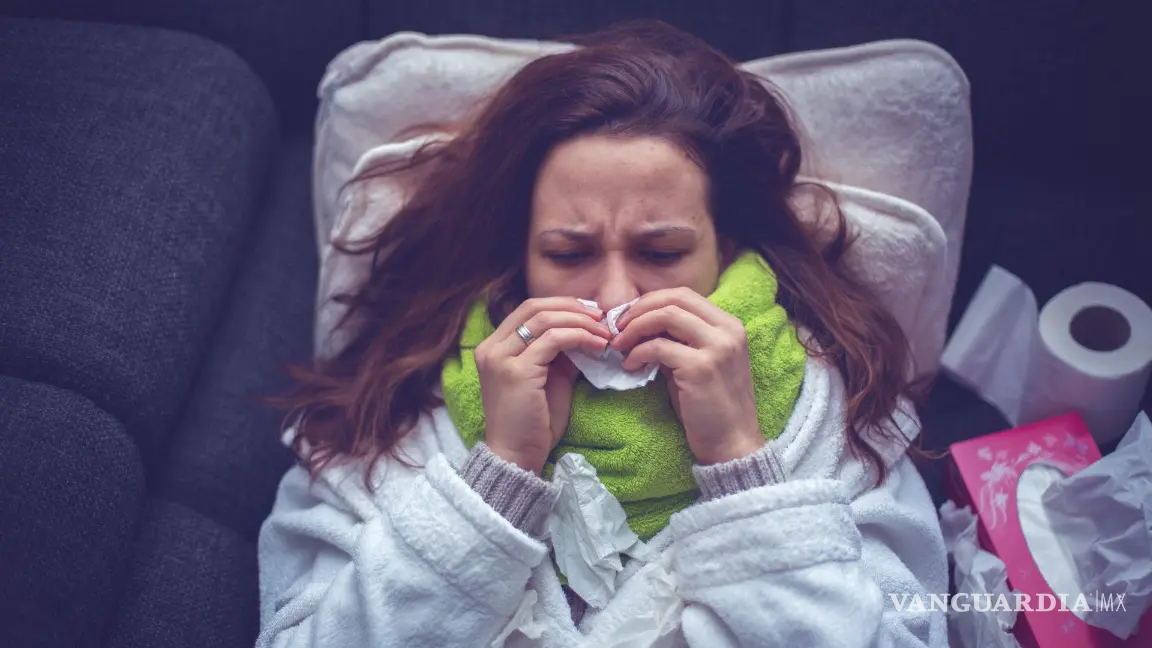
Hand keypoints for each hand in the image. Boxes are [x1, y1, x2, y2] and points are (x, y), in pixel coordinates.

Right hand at [474, 297, 612, 474]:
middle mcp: (491, 347)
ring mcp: (500, 358)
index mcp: (494, 346)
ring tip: (604, 333)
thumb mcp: (549, 378)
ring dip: (581, 322)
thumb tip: (587, 332)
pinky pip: (553, 340)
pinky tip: (598, 346)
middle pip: (534, 306)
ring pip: (545, 319)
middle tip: (601, 317)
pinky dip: (580, 337)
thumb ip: (560, 353)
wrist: (517, 455)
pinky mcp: (516, 370)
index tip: (591, 313)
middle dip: (573, 308)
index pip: (528, 309)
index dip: (562, 305)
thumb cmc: (533, 422)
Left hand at [610, 287, 763, 464]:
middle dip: (639, 309)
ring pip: (666, 316)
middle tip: (618, 327)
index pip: (684, 295)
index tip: (629, 317)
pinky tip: (630, 367)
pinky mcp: (701, 368)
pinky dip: (637, 353)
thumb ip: (677, 340)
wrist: (732, 444)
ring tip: (620, 346)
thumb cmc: (710, 406)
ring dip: (635, 328)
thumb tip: (641, 325)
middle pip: (674, 298)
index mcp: (729, 325)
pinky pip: (658, 347)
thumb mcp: (697, 363)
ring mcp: (717, 347)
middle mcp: (728, 330)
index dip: (651, 301)